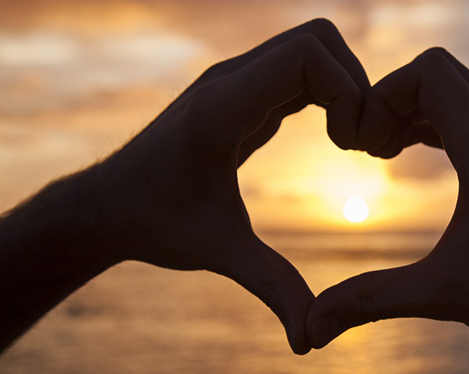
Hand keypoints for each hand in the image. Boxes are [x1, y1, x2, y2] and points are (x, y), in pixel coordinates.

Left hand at [0, 19, 368, 354]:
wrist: (108, 206)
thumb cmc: (155, 224)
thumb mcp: (219, 254)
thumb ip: (272, 288)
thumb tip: (310, 341)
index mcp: (226, 105)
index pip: (308, 53)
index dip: (349, 90)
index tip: (352, 146)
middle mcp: (232, 79)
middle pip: (319, 38)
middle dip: (356, 84)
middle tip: (360, 142)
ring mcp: (237, 80)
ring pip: (313, 47)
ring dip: (345, 86)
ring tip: (352, 142)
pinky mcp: (243, 92)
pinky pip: (301, 70)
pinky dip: (330, 93)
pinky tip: (336, 138)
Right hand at [307, 48, 468, 372]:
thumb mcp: (444, 296)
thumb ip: (370, 301)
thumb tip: (310, 327)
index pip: (428, 71)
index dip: (382, 95)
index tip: (362, 148)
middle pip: (439, 72)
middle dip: (392, 99)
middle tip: (368, 149)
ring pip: (457, 92)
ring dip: (414, 110)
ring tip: (383, 154)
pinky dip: (435, 123)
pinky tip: (413, 158)